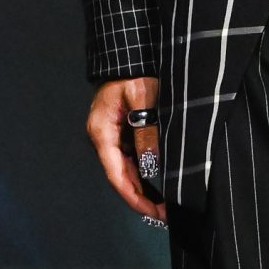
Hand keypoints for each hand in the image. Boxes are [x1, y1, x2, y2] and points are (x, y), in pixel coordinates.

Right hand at [86, 75, 166, 224]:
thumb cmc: (135, 72)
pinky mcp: (121, 132)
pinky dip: (144, 173)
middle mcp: (103, 139)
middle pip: (120, 177)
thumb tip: (152, 164)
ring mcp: (111, 136)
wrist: (129, 53)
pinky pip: (131, 159)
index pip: (116, 175)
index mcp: (102, 132)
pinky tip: (159, 184)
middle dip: (141, 198)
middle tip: (166, 214)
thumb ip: (147, 130)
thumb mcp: (144, 98)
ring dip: (143, 188)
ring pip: (126, 170)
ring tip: (165, 205)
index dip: (135, 197)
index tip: (154, 212)